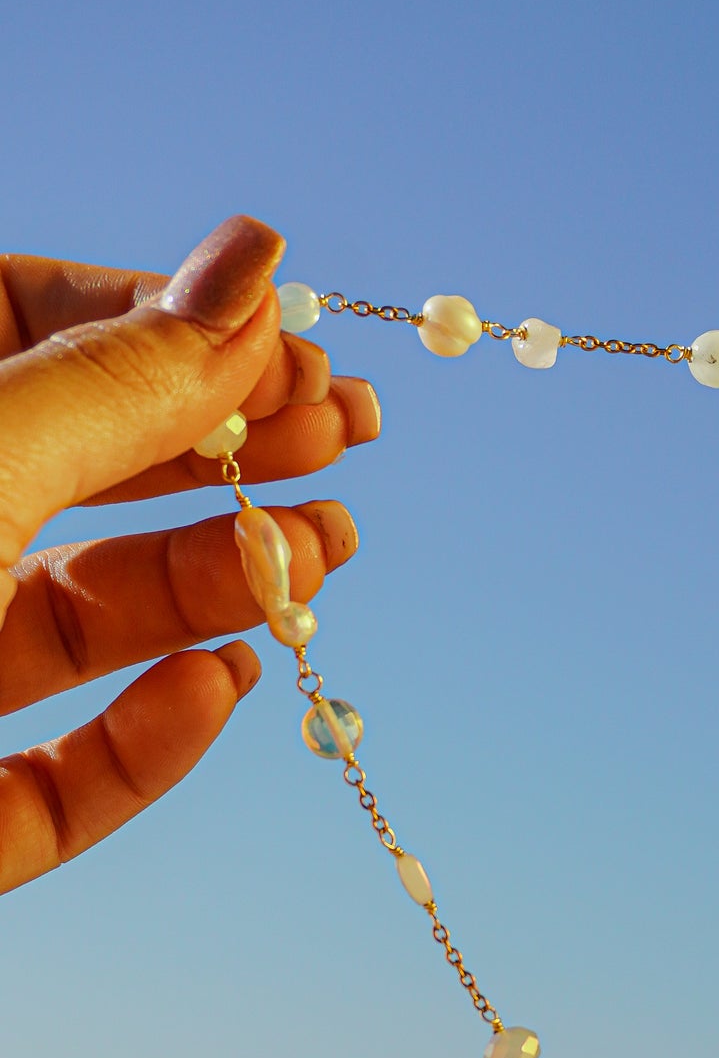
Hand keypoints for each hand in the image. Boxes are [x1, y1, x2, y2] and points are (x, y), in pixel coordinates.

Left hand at [0, 214, 380, 892]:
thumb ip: (113, 385)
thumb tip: (250, 274)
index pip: (27, 327)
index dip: (167, 328)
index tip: (292, 344)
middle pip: (75, 477)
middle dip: (216, 459)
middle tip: (348, 444)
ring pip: (81, 627)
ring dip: (212, 590)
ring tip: (321, 556)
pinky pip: (57, 784)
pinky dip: (147, 742)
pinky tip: (218, 686)